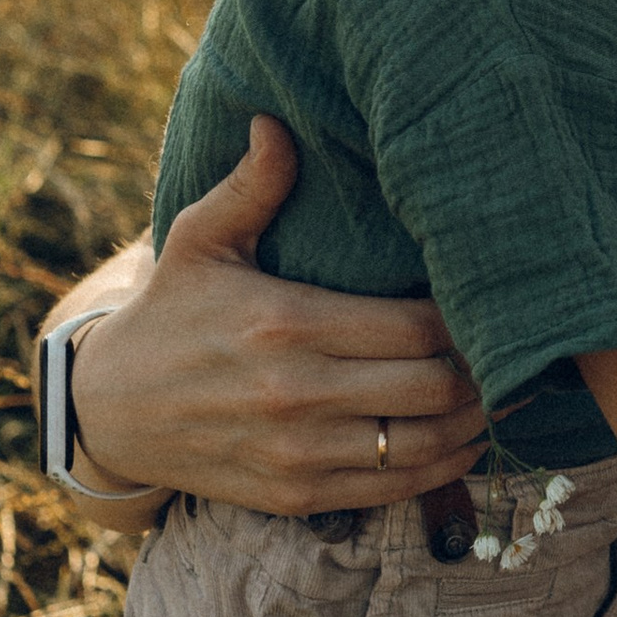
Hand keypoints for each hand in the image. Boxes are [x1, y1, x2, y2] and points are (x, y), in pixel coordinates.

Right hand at [69, 117, 483, 512]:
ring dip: (476, 422)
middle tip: (509, 347)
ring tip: (500, 393)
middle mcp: (298, 392)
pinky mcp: (297, 495)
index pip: (417, 324)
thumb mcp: (199, 241)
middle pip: (436, 386)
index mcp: (286, 322)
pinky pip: (396, 489)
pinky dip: (444, 467)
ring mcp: (299, 451)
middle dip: (484, 370)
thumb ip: (252, 187)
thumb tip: (277, 121)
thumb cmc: (168, 314)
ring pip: (426, 443)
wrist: (107, 412)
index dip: (467, 317)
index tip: (487, 300)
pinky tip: (464, 439)